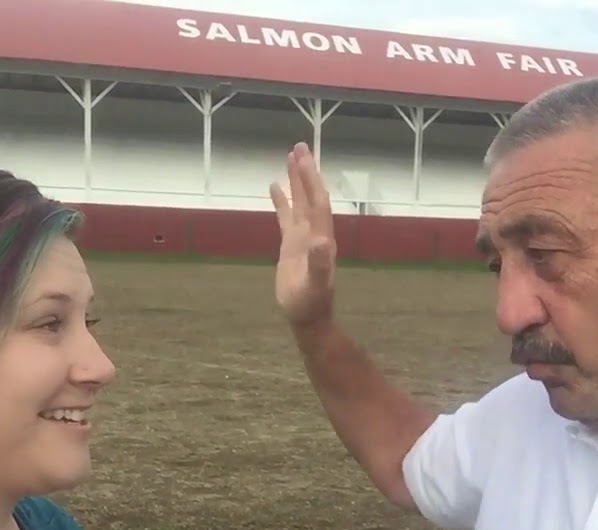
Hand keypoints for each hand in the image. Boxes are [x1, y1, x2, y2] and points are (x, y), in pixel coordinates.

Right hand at [269, 142, 335, 328]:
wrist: (307, 316)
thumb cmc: (311, 302)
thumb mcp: (315, 284)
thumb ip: (319, 264)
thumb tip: (321, 242)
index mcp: (322, 237)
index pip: (317, 201)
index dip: (312, 180)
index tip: (304, 158)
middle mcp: (315, 232)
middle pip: (310, 195)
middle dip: (305, 172)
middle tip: (299, 146)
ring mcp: (303, 237)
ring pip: (300, 202)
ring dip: (296, 181)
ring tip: (289, 156)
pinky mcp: (291, 245)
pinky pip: (286, 216)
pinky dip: (282, 200)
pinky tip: (275, 186)